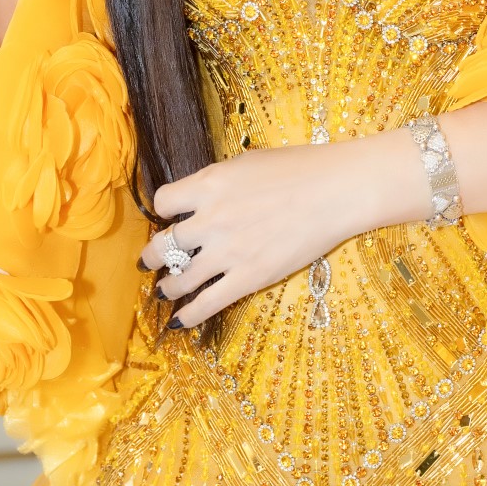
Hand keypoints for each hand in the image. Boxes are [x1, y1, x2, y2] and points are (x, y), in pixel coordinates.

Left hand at [138, 142, 365, 327]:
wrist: (336, 191)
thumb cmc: (298, 168)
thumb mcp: (247, 164)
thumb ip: (218, 182)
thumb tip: (203, 197)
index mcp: (208, 184)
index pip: (163, 202)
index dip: (163, 210)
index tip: (169, 217)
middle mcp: (210, 219)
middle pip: (163, 245)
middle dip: (152, 257)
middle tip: (150, 261)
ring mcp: (227, 252)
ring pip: (178, 279)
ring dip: (168, 287)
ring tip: (166, 290)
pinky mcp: (248, 278)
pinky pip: (206, 304)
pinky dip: (187, 316)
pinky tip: (180, 321)